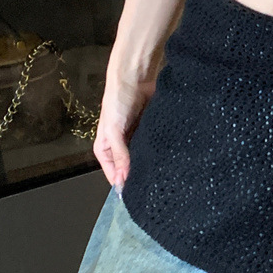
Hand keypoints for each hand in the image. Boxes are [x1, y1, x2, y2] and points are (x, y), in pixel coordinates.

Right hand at [93, 60, 156, 193]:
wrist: (136, 77)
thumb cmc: (117, 100)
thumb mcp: (113, 130)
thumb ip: (119, 155)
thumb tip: (123, 181)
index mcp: (105, 149)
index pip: (114, 175)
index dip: (124, 185)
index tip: (137, 196)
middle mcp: (120, 147)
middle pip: (129, 169)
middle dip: (139, 177)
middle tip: (153, 189)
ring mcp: (136, 140)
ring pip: (144, 160)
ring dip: (151, 166)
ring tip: (162, 178)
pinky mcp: (151, 132)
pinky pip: (155, 148)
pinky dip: (160, 154)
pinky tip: (168, 161)